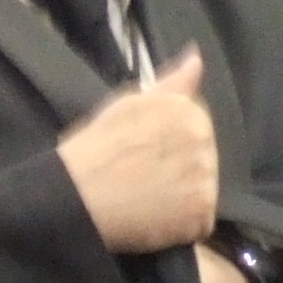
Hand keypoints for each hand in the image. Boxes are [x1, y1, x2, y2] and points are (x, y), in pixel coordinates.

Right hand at [57, 50, 219, 253]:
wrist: (77, 196)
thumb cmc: (95, 148)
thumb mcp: (129, 103)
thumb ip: (171, 82)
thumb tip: (196, 57)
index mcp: (187, 110)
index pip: (197, 123)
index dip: (171, 140)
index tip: (147, 151)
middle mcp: (203, 142)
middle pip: (205, 156)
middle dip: (183, 166)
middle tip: (146, 175)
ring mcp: (204, 180)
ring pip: (204, 188)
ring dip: (185, 196)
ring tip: (150, 198)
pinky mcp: (200, 215)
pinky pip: (200, 222)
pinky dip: (183, 225)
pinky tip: (156, 218)